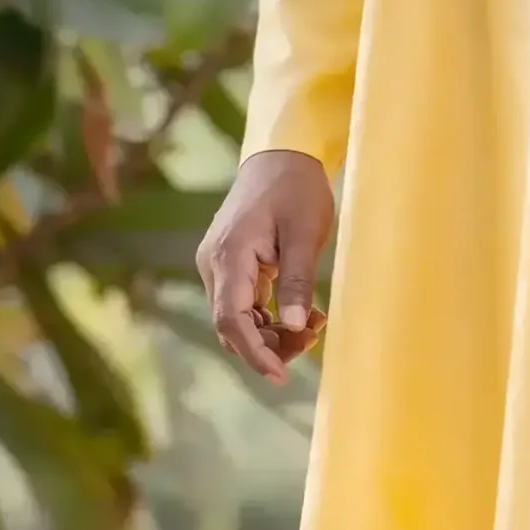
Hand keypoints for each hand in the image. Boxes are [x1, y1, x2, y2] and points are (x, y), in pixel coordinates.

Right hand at [197, 148, 336, 383]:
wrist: (282, 153)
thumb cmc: (296, 188)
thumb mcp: (305, 233)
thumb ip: (297, 281)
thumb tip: (295, 326)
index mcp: (229, 256)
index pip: (231, 321)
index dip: (255, 353)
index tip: (280, 376)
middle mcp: (214, 264)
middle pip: (232, 326)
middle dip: (269, 344)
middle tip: (314, 338)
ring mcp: (219, 264)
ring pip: (237, 318)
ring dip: (271, 332)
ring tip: (315, 324)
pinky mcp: (230, 264)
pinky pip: (243, 303)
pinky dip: (268, 315)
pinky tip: (302, 313)